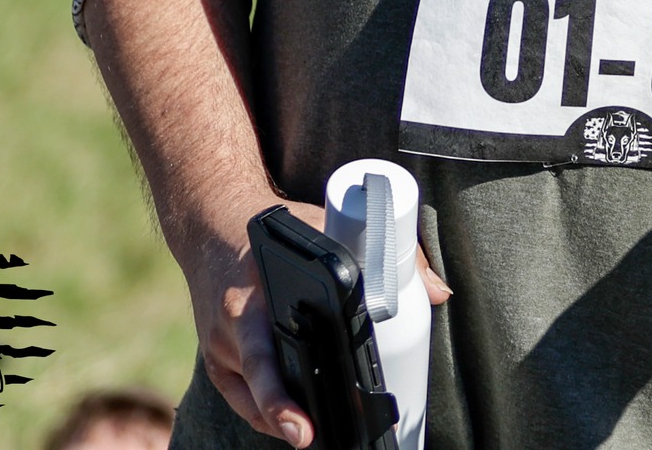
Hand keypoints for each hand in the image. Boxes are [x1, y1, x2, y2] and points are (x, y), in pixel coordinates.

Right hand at [179, 192, 452, 447]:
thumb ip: (388, 252)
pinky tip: (290, 424)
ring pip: (248, 392)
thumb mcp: (328, 225)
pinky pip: (238, 397)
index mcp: (265, 281)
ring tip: (310, 435)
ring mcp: (220, 340)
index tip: (329, 379)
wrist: (212, 224)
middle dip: (280, 406)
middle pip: (259, 368)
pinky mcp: (213, 358)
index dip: (307, 356)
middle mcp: (237, 314)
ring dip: (277, 417)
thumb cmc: (277, 228)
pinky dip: (263, 413)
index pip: (286, 324)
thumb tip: (439, 293)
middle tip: (307, 435)